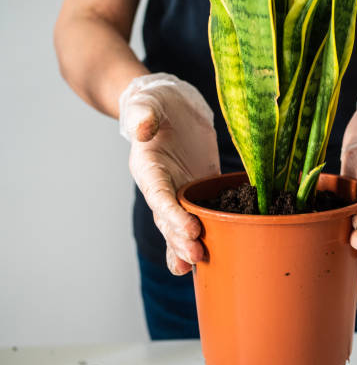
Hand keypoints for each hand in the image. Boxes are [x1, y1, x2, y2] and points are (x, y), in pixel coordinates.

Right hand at [120, 73, 219, 274]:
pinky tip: (207, 259)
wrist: (173, 109)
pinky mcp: (199, 193)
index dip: (173, 214)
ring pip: (180, 227)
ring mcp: (180, 194)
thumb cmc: (160, 103)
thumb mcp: (151, 101)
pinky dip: (201, 237)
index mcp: (149, 169)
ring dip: (187, 246)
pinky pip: (200, 218)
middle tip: (197, 255)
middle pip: (169, 220)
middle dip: (181, 239)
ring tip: (198, 264)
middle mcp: (162, 187)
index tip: (190, 227)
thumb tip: (141, 128)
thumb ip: (144, 112)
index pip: (160, 196)